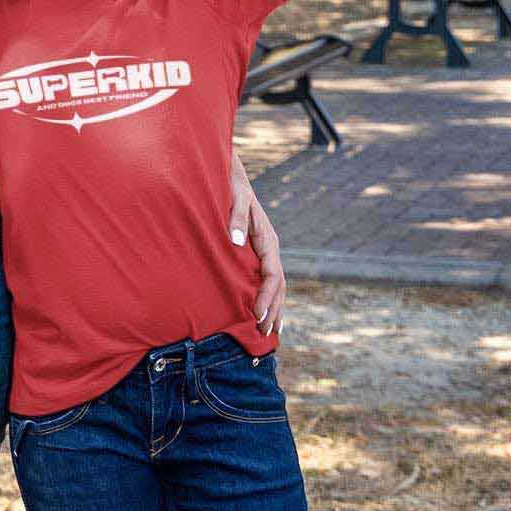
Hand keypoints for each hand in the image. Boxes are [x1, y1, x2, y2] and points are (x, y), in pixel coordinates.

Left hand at [228, 150, 284, 334]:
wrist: (232, 177)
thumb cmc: (231, 187)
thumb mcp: (234, 199)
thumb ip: (234, 219)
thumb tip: (236, 242)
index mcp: (268, 240)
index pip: (273, 276)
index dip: (266, 297)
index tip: (257, 315)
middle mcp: (270, 249)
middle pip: (278, 286)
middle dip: (273, 310)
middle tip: (264, 333)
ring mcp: (265, 253)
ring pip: (275, 286)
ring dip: (273, 309)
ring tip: (268, 332)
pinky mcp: (256, 254)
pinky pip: (265, 281)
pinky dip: (266, 298)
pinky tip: (261, 313)